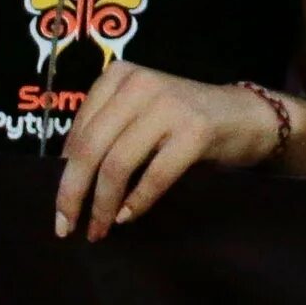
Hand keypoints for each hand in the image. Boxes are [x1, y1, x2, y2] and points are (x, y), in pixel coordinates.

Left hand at [54, 64, 281, 240]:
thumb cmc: (180, 120)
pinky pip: (154, 176)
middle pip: (91, 148)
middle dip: (73, 194)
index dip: (64, 174)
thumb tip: (64, 180)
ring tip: (100, 229)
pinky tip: (128, 217)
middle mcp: (142, 84)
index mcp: (121, 75)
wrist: (243, 115)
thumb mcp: (138, 114)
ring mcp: (170, 105)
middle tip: (66, 227)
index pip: (78, 131)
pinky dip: (137, 202)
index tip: (62, 207)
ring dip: (103, 205)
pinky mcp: (195, 131)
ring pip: (117, 164)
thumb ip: (106, 133)